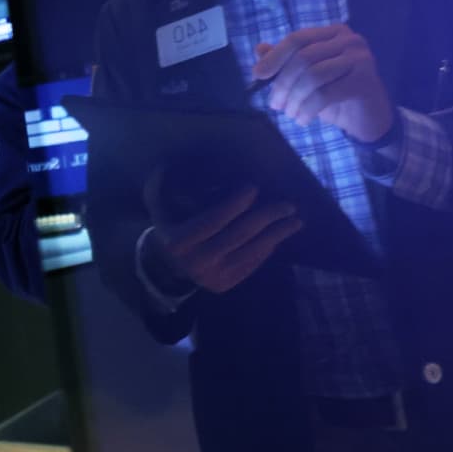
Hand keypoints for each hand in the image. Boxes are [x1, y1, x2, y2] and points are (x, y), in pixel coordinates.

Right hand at [145, 179, 300, 294]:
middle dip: (266, 218)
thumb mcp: (158, 210)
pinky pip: (252, 265)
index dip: (235, 203)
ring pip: (251, 251)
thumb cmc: (170, 230)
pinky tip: (279, 236)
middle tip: (287, 205)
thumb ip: (157, 189)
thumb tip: (163, 166)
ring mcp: (214, 276)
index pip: (213, 220)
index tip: (254, 187)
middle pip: (239, 235)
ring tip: (295, 221)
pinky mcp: (227, 285)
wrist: (169, 269)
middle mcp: (198, 261)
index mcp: (180, 241)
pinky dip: (268, 249)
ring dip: (277, 234)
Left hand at [252, 25, 392, 141]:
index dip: (275, 56)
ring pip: (313, 76)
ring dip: (294, 99)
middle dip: (282, 83)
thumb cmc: (335, 94)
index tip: (258, 75)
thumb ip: (286, 62)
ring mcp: (360, 59)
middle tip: (274, 104)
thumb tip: (260, 49)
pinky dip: (307, 109)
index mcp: (334, 33)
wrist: (368, 119)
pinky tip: (302, 119)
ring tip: (289, 113)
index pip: (298, 39)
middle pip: (303, 57)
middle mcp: (350, 40)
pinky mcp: (364, 81)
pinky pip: (325, 94)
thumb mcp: (306, 77)